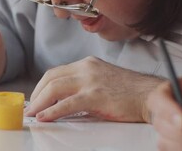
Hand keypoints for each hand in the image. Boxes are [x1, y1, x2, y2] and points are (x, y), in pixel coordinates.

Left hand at [25, 56, 162, 121]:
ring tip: (33, 113)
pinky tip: (44, 117)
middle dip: (36, 94)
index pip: (56, 72)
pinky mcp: (96, 96)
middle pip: (51, 78)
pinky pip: (67, 104)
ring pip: (55, 88)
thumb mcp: (102, 79)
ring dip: (39, 102)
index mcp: (87, 64)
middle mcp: (86, 68)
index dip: (41, 86)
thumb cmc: (129, 91)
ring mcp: (91, 81)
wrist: (151, 95)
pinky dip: (52, 111)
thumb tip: (62, 97)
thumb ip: (83, 83)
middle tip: (30, 107)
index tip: (35, 98)